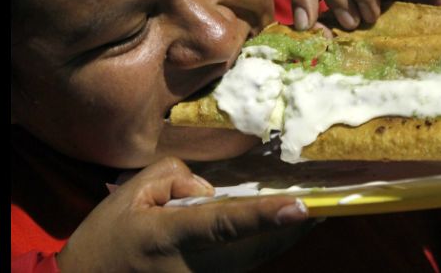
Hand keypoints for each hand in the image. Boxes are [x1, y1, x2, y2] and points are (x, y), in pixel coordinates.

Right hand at [57, 157, 310, 271]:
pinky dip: (269, 242)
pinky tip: (285, 224)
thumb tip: (210, 188)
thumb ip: (175, 177)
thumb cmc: (108, 240)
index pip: (224, 223)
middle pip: (256, 245)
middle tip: (332, 201)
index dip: (264, 215)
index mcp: (171, 236)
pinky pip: (247, 261)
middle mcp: (195, 264)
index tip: (301, 207)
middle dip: (295, 225)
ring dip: (287, 234)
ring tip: (319, 209)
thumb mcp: (131, 194)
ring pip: (257, 256)